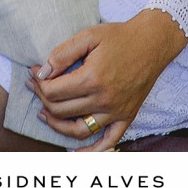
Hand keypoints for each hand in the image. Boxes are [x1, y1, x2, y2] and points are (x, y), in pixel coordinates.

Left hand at [29, 9, 187, 150]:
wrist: (152, 42)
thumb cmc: (119, 37)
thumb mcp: (88, 35)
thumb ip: (62, 54)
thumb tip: (42, 73)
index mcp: (92, 79)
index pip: (53, 92)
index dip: (38, 82)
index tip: (34, 72)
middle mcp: (103, 99)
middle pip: (61, 111)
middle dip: (42, 98)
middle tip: (37, 85)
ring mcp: (115, 111)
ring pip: (78, 130)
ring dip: (56, 125)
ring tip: (44, 113)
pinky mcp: (126, 116)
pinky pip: (108, 141)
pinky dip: (92, 151)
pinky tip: (77, 151)